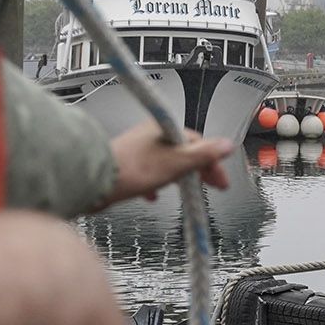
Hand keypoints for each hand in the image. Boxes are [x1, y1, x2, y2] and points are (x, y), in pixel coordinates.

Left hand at [107, 125, 232, 203]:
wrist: (96, 180)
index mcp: (166, 129)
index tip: (219, 181)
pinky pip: (149, 172)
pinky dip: (157, 183)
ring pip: (168, 162)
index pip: (200, 143)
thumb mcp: (177, 162)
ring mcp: (139, 148)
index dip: (213, 163)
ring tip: (182, 191)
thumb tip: (227, 144)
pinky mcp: (128, 163)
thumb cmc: (133, 169)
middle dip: (198, 171)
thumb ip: (204, 154)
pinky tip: (153, 195)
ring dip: (178, 177)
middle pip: (185, 152)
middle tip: (209, 186)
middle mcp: (152, 134)